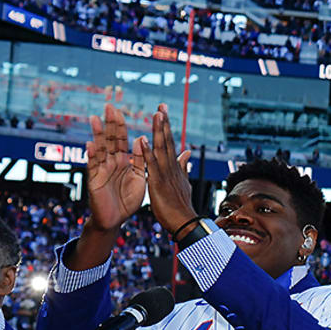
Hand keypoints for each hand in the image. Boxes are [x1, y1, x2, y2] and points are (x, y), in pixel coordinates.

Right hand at [83, 104, 148, 231]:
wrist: (116, 220)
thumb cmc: (127, 200)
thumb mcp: (139, 178)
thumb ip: (140, 161)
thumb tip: (140, 139)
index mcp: (123, 162)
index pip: (121, 140)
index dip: (120, 126)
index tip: (119, 110)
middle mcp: (110, 163)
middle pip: (110, 140)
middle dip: (109, 124)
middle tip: (108, 106)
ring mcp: (101, 170)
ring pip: (99, 149)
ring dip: (98, 135)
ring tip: (96, 119)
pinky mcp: (95, 181)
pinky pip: (93, 167)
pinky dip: (92, 156)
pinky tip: (90, 145)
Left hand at [135, 105, 197, 232]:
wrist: (184, 223)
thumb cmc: (181, 207)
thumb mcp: (183, 184)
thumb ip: (183, 167)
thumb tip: (187, 153)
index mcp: (174, 168)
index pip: (170, 143)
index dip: (166, 128)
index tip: (163, 112)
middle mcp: (172, 167)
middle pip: (168, 141)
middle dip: (164, 123)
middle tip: (161, 105)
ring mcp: (166, 174)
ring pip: (162, 148)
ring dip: (159, 131)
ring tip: (157, 114)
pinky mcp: (159, 183)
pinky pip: (152, 166)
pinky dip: (147, 153)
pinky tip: (143, 140)